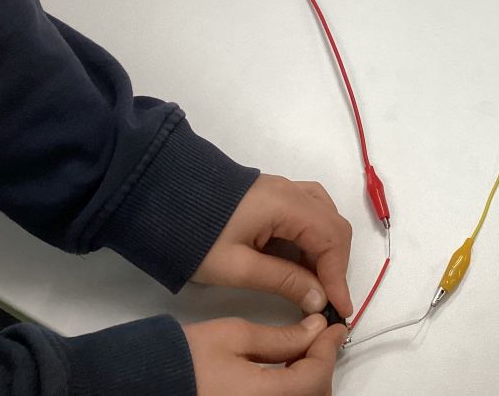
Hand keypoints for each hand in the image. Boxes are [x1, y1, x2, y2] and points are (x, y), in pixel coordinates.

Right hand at [184, 315, 346, 395]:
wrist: (146, 383)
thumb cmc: (182, 361)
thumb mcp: (235, 335)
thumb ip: (282, 336)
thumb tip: (314, 329)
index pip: (316, 376)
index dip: (329, 348)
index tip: (334, 328)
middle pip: (315, 395)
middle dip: (321, 365)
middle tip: (318, 337)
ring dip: (309, 380)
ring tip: (300, 352)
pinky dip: (292, 390)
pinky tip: (284, 373)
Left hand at [192, 174, 352, 316]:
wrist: (159, 201)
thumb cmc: (195, 238)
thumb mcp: (237, 268)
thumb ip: (283, 281)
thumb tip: (319, 299)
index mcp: (285, 205)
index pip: (331, 239)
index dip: (339, 277)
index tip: (340, 309)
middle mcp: (291, 190)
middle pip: (334, 225)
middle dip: (336, 264)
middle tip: (328, 299)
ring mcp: (283, 188)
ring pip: (325, 215)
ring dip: (327, 249)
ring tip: (317, 281)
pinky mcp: (273, 194)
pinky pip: (310, 210)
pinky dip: (315, 236)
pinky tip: (303, 258)